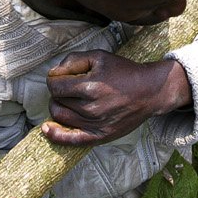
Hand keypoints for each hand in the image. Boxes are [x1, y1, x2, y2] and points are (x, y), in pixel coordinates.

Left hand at [41, 50, 191, 146]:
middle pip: (56, 102)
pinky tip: (47, 129)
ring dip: (58, 107)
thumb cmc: (124, 72)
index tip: (60, 77)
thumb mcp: (100, 57)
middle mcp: (91, 108)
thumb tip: (54, 72)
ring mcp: (95, 124)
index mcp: (90, 86)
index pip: (55, 86)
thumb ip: (73, 60)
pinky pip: (72, 140)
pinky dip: (56, 136)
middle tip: (68, 87)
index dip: (54, 79)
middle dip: (57, 92)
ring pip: (60, 118)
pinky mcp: (101, 136)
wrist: (150, 92)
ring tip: (68, 101)